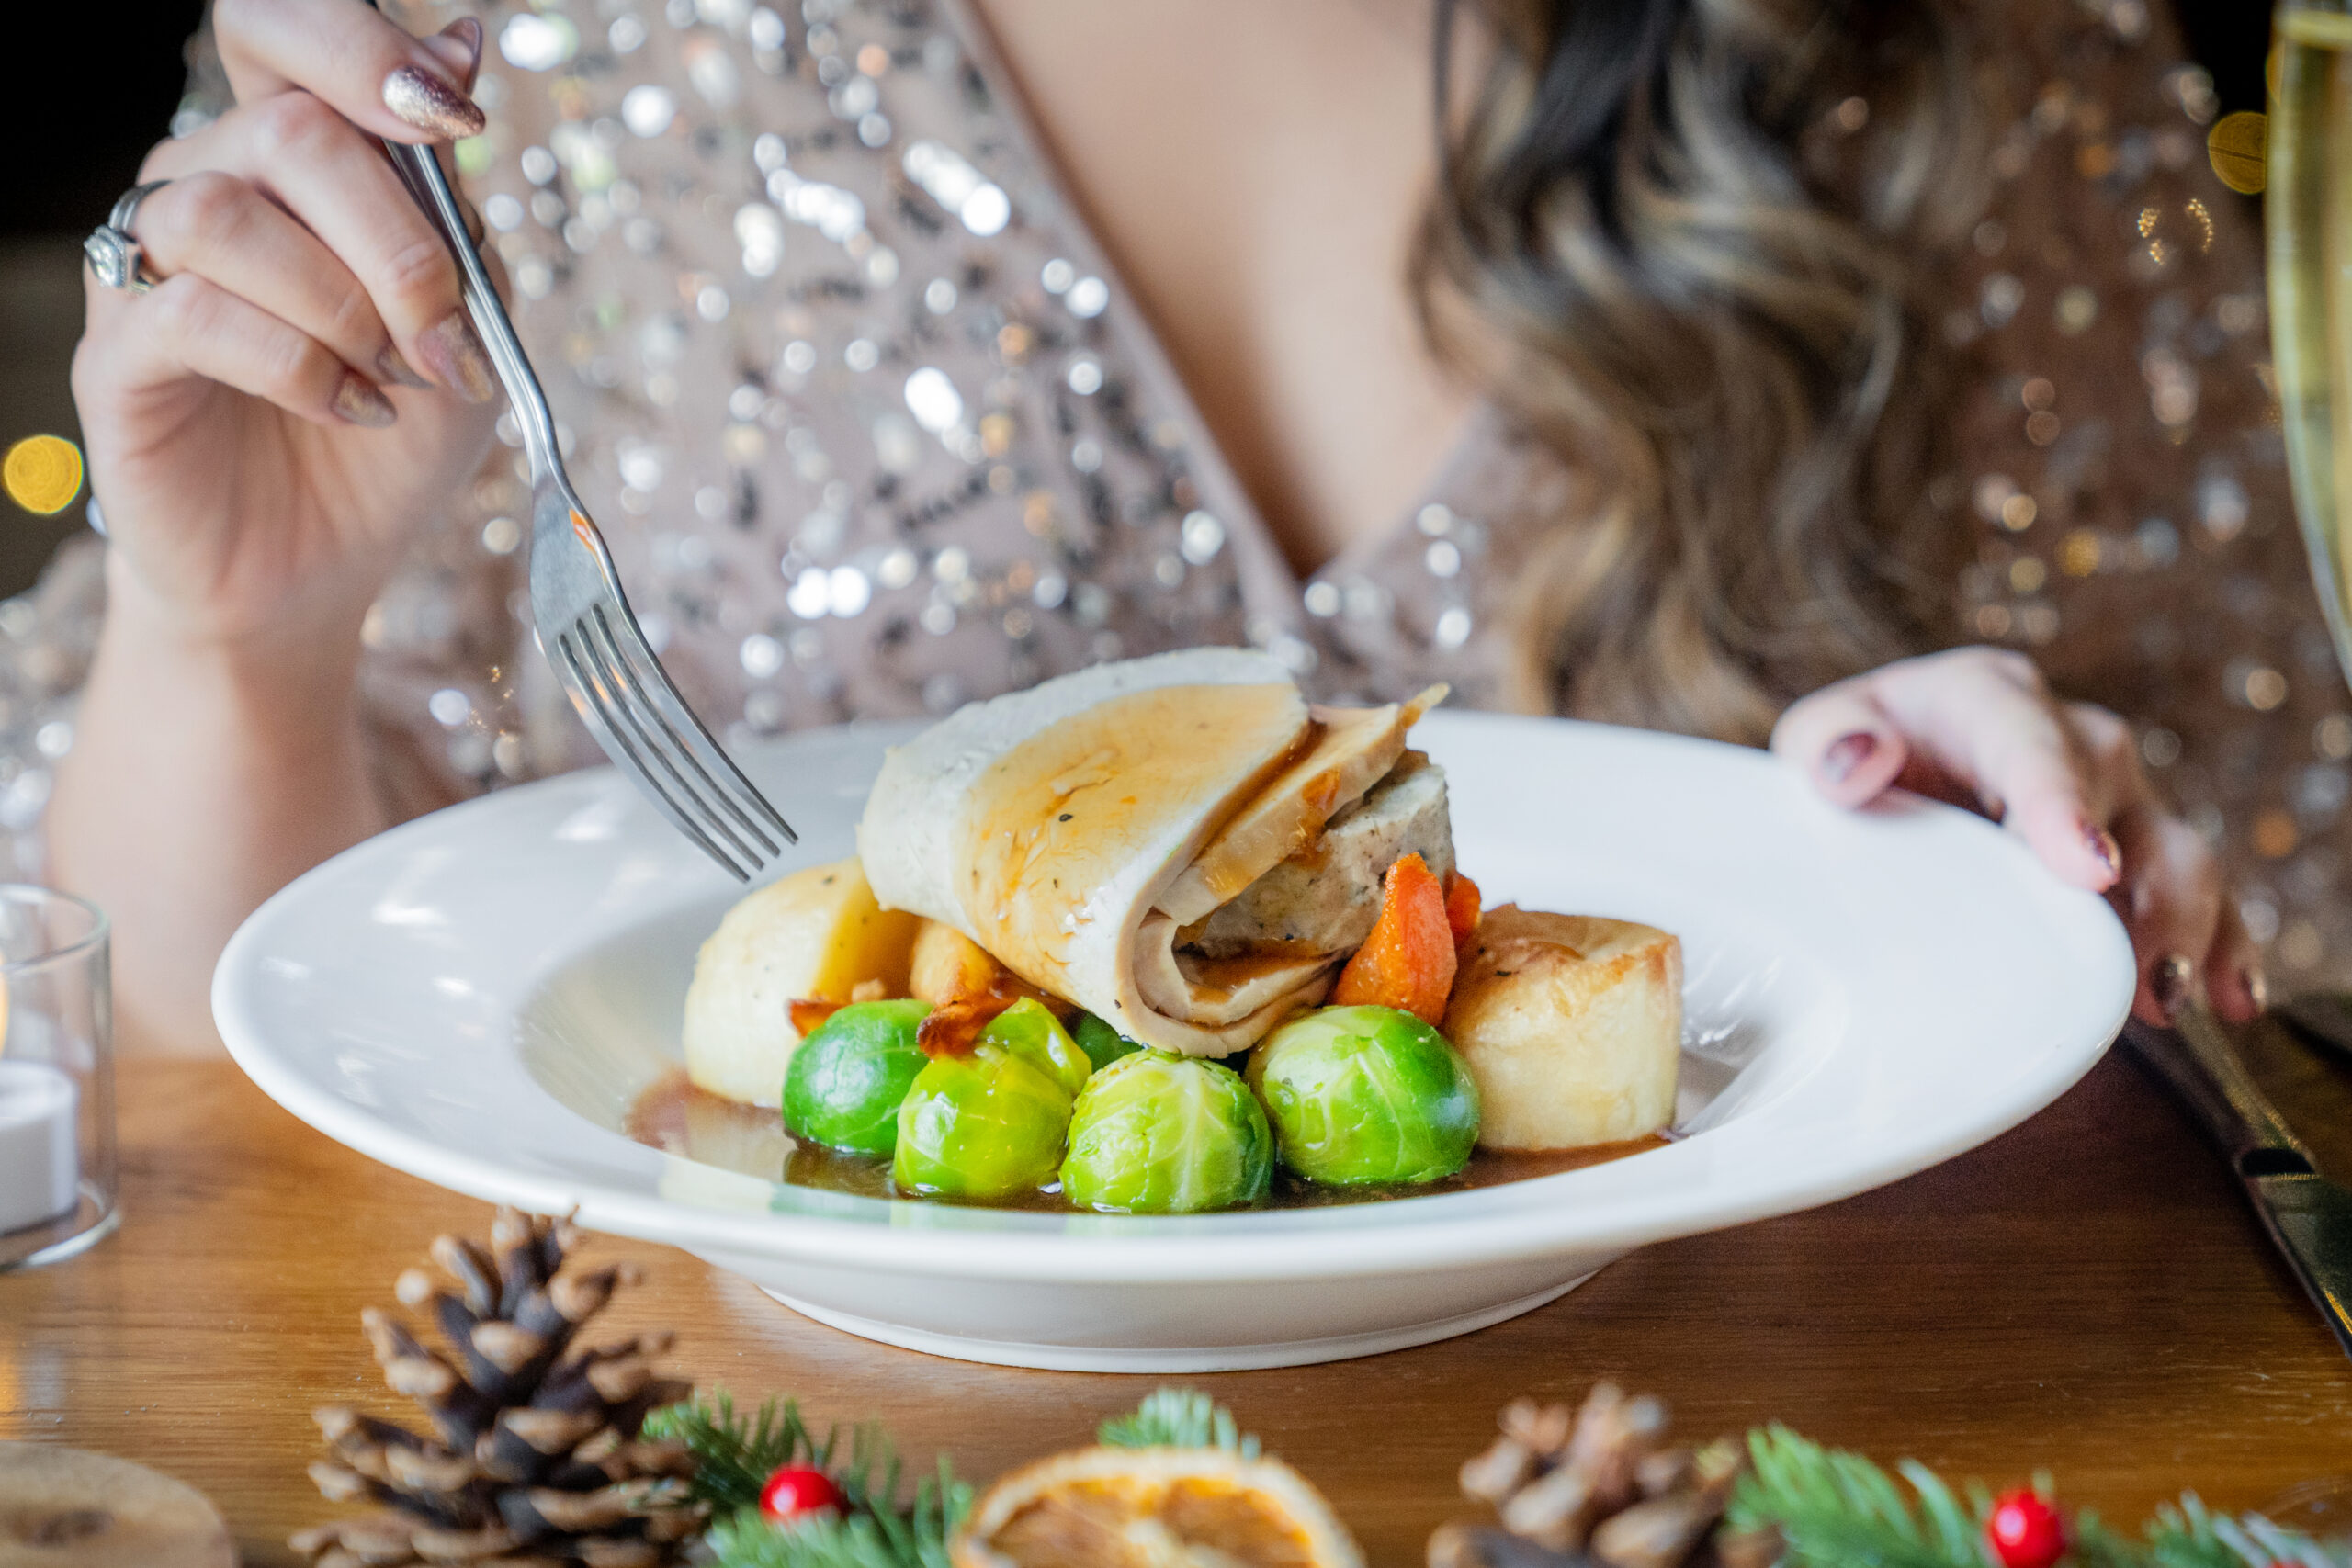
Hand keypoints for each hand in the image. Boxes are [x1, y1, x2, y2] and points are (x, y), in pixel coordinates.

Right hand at [69, 0, 500, 658]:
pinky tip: (348, 405)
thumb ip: (456, 205)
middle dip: (398, 241)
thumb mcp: (466, 321)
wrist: (324, 565)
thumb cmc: (392, 437)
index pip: (281, 29)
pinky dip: (297, 362)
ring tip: (389, 380)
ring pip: (224, 211)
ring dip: (340, 303)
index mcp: (289, 161)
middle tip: (443, 338)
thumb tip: (462, 50)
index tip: (452, 120)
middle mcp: (206, 184)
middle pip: (288, 130)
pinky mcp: (117, 354)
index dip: (359, 46)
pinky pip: (191, 311)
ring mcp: (147, 263)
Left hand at [1771, 646, 2261, 1027]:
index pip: (2027, 743)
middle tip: (2136, 964)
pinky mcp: (2135, 857)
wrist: (1887, 771)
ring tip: (2166, 996)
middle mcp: (2067, 741)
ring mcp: (2112, 801)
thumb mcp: (1819, 735)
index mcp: (1986, 699)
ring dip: (2184, 925)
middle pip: (2120, 799)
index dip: (2060, 805)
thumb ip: (1825, 741)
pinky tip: (2227, 998)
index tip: (2086, 868)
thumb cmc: (1855, 752)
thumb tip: (1862, 761)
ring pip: (2175, 851)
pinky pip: (2193, 896)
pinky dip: (2217, 945)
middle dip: (2141, 884)